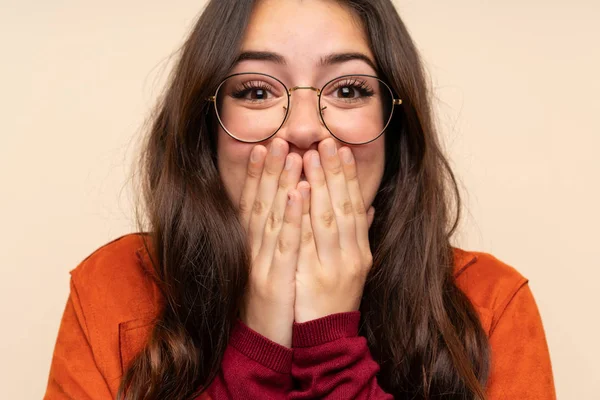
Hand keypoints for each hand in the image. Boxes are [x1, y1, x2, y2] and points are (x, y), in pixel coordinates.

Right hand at [238, 138, 304, 346]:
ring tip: (288, 153)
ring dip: (279, 183)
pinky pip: (284, 245)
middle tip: (278, 138)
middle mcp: (253, 250)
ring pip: (271, 217)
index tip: (265, 146)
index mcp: (254, 248)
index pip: (254, 204)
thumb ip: (282, 241)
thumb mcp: (274, 268)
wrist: (261, 345)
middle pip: (261, 203)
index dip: (258, 175)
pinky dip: (290, 218)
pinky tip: (296, 194)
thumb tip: (296, 215)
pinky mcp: (274, 280)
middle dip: (269, 169)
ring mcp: (262, 264)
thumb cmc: (272, 305)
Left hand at [295, 138, 374, 322]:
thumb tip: (369, 206)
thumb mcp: (354, 267)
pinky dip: (302, 215)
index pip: (354, 206)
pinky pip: (306, 241)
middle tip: (325, 140)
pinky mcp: (312, 277)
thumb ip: (359, 235)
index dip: (348, 176)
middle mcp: (350, 255)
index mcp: (360, 251)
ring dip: (319, 184)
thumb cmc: (336, 300)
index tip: (341, 149)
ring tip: (309, 154)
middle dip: (333, 171)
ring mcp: (332, 266)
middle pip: (342, 206)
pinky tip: (297, 192)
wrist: (327, 339)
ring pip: (326, 217)